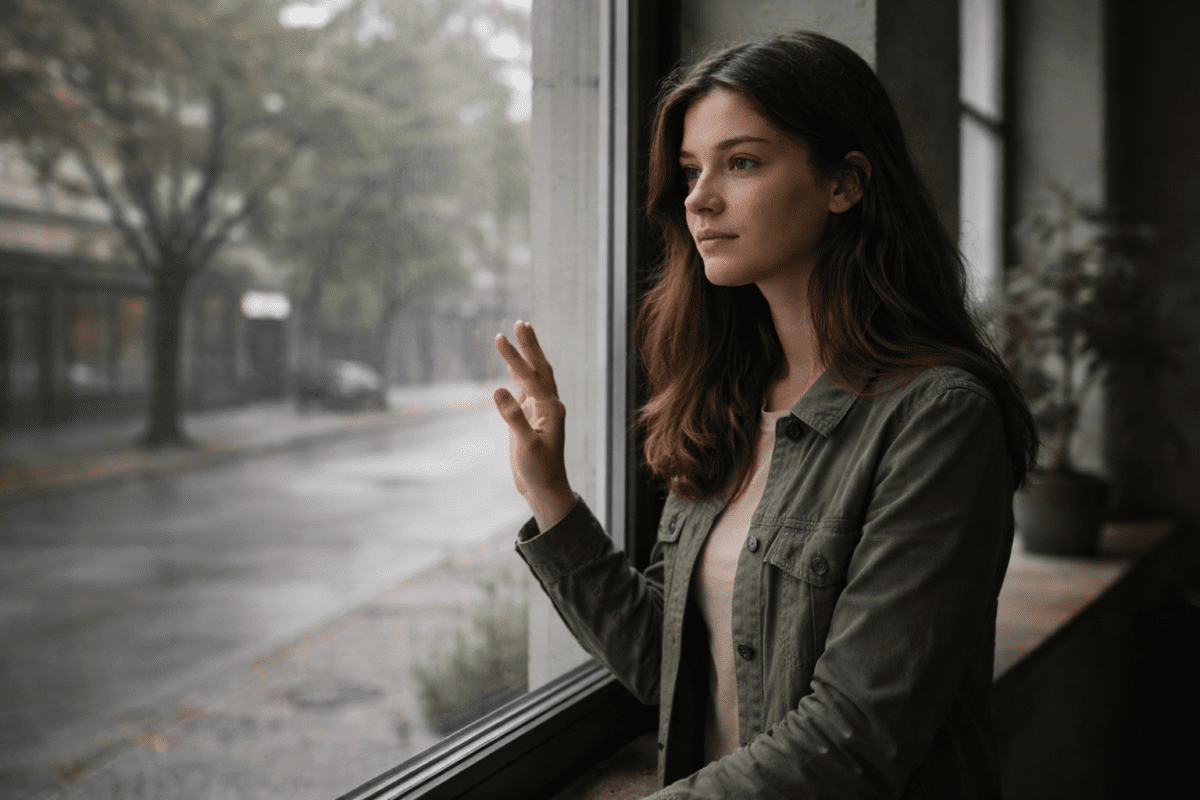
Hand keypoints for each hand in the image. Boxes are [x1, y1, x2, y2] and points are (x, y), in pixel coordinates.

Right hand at [493, 321, 574, 530]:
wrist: (545, 488)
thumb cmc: (539, 470)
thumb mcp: (526, 445)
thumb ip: (513, 418)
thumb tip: (498, 391)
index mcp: (551, 408)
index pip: (530, 376)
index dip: (514, 357)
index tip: (499, 338)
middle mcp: (549, 405)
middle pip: (540, 368)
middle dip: (530, 346)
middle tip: (521, 323)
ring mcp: (540, 410)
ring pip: (534, 376)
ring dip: (528, 355)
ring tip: (520, 334)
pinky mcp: (530, 418)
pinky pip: (525, 389)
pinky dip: (519, 374)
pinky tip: (511, 366)